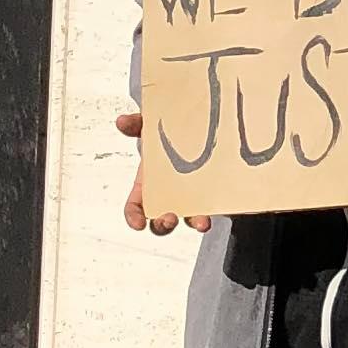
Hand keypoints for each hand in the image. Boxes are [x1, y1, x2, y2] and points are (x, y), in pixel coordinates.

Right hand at [117, 109, 208, 234]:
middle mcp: (169, 197)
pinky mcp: (214, 196)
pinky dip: (219, 209)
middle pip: (162, 222)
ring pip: (191, 220)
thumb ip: (135, 124)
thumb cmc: (168, 137)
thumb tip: (121, 121)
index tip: (139, 224)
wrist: (200, 131)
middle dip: (164, 225)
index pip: (135, 208)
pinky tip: (225, 208)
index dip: (134, 218)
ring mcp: (192, 199)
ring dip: (196, 223)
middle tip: (169, 218)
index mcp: (148, 186)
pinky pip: (216, 207)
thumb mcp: (150, 128)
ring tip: (202, 223)